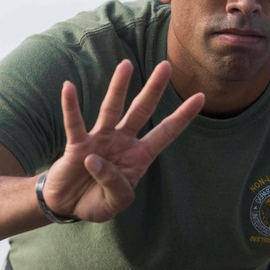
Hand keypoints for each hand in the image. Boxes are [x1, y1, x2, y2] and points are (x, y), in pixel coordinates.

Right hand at [41, 59, 203, 222]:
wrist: (69, 205)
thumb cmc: (97, 201)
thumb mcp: (115, 202)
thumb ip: (114, 184)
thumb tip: (94, 160)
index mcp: (139, 156)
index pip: (166, 133)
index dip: (182, 117)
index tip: (201, 97)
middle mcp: (122, 142)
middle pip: (141, 110)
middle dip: (154, 89)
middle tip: (166, 66)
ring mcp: (100, 140)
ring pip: (111, 109)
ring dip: (118, 87)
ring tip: (126, 64)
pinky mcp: (77, 145)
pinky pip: (74, 123)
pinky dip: (71, 106)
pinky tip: (69, 87)